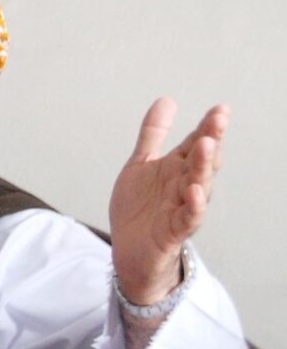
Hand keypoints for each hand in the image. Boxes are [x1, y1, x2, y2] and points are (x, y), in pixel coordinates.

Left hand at [110, 98, 227, 304]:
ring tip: (207, 145)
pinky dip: (193, 205)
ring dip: (203, 166)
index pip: (196, 143)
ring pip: (199, 185)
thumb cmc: (139, 207)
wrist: (128, 249)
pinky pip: (189, 217)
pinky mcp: (175, 230)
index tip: (220, 108)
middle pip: (202, 160)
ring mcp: (182, 207)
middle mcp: (185, 185)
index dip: (207, 127)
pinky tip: (195, 191)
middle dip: (211, 140)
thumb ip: (153, 134)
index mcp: (177, 168)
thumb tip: (167, 100)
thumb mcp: (141, 164)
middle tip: (219, 119)